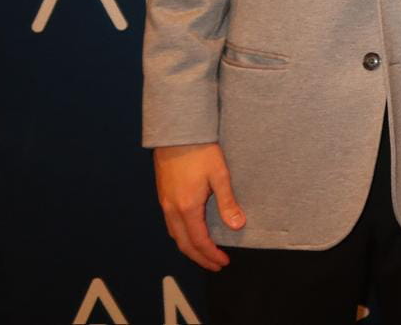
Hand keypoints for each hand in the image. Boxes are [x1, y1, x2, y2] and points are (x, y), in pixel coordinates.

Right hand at [154, 142, 244, 271]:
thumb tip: (237, 225)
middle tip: (215, 265)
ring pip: (175, 235)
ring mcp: (165, 203)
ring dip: (189, 248)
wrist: (178, 134)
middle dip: (200, 258)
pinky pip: (171, 225)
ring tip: (204, 254)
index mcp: (187, 208)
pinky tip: (191, 234)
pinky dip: (182, 236)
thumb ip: (227, 203)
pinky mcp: (164, 196)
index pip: (199, 241)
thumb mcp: (220, 176)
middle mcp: (172, 210)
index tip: (223, 261)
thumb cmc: (201, 152)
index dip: (211, 254)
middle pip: (184, 244)